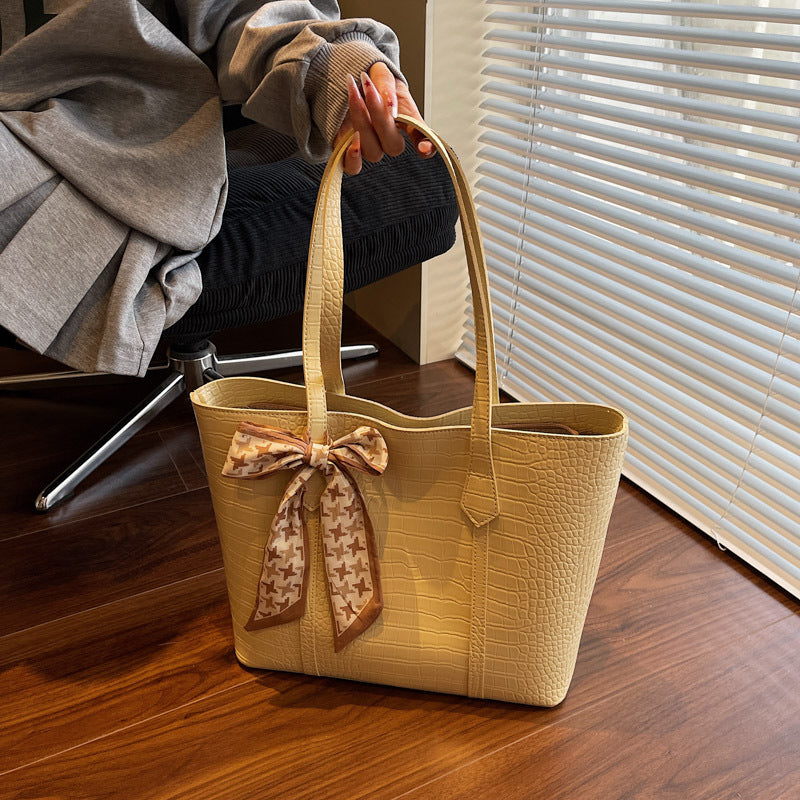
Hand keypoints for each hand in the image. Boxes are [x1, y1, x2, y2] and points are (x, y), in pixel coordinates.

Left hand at [334, 61, 434, 175]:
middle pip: (393, 145)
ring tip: (354, 94)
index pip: (422, 139)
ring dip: (363, 124)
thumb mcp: (384, 75)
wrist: (350, 80)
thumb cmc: (372, 80)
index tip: (424, 148)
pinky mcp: (349, 152)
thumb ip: (387, 87)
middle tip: (370, 89)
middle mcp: (390, 140)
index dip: (427, 146)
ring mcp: (371, 148)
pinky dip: (353, 158)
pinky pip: (353, 166)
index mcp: (407, 123)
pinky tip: (353, 141)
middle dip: (380, 116)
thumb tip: (389, 105)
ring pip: (372, 151)